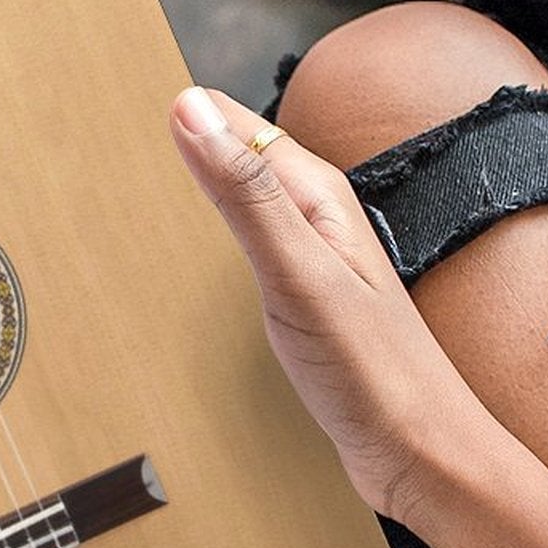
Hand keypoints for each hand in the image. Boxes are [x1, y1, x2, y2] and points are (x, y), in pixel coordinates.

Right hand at [168, 86, 502, 528]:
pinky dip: (220, 237)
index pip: (239, 126)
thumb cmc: (371, 371)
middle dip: (194, 135)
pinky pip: (254, 247)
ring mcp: (315, 263)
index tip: (129, 93)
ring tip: (155, 170)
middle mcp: (320, 220)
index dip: (190, 110)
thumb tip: (190, 112)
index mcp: (320, 197)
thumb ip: (245, 193)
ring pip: (249, 200)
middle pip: (244, 157)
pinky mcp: (308, 304)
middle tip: (126, 125)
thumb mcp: (295, 273)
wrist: (421, 454)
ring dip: (206, 182)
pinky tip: (204, 254)